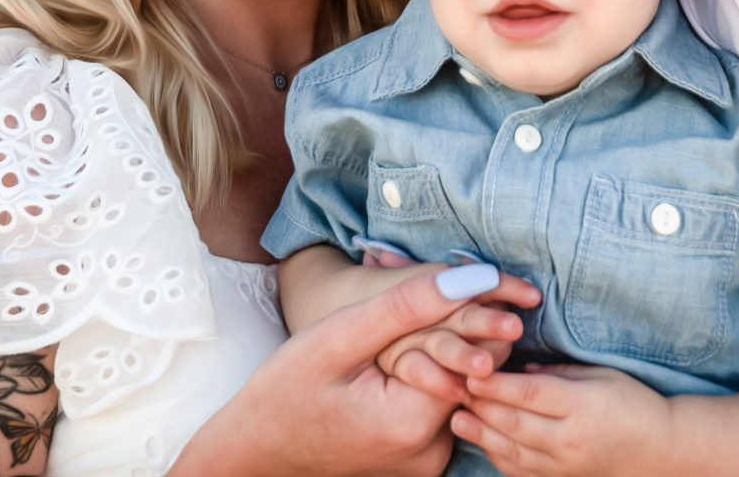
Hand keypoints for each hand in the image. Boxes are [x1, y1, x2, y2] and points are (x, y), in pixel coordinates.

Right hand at [176, 266, 536, 476]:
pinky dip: (430, 374)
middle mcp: (431, 452)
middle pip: (476, 374)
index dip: (479, 314)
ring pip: (459, 387)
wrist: (254, 448)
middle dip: (463, 328)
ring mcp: (426, 460)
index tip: (472, 284)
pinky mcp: (418, 457)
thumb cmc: (285, 391)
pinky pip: (439, 405)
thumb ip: (408, 307)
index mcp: (414, 423)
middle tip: (443, 295)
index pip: (483, 355)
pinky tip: (401, 356)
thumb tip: (479, 279)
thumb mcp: (339, 336)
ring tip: (413, 323)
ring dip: (446, 349)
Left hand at [452, 363, 675, 476]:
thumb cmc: (634, 403)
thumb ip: (558, 373)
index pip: (528, 393)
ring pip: (512, 450)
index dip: (495, 384)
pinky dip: (499, 457)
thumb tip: (519, 372)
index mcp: (581, 405)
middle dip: (481, 406)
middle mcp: (569, 438)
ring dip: (481, 434)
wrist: (661, 451)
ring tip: (457, 420)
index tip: (472, 371)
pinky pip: (522, 471)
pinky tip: (485, 442)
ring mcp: (565, 464)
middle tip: (455, 390)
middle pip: (514, 421)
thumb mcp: (601, 376)